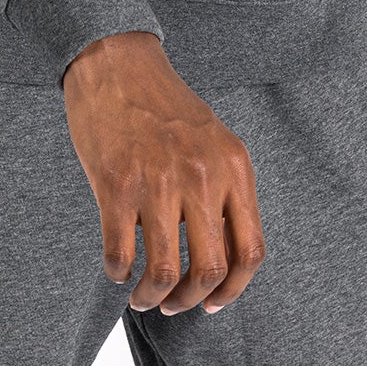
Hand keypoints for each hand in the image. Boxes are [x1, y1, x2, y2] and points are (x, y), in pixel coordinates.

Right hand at [62, 30, 265, 314]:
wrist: (116, 61)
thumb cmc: (161, 105)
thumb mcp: (210, 140)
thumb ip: (222, 188)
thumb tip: (221, 257)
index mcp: (233, 166)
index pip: (251, 251)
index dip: (234, 290)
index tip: (212, 303)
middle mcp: (202, 174)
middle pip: (211, 269)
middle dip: (190, 300)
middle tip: (173, 304)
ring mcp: (159, 180)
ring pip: (166, 272)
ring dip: (153, 297)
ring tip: (142, 297)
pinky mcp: (116, 183)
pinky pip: (120, 254)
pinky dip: (118, 273)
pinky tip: (116, 268)